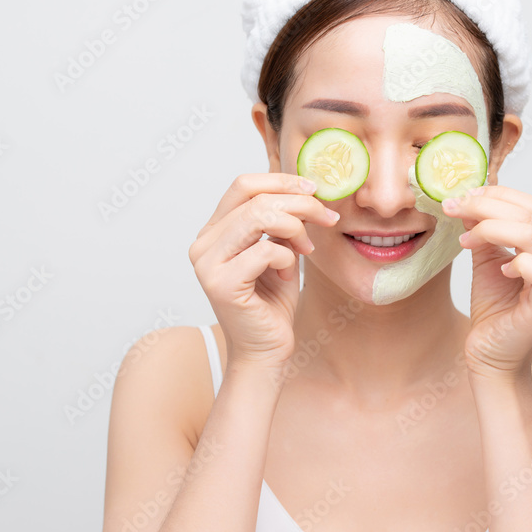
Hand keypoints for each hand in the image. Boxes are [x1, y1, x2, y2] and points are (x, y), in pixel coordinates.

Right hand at [187, 173, 338, 368]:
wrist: (267, 350)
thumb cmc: (273, 302)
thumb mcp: (279, 250)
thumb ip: (280, 222)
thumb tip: (303, 189)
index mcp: (214, 231)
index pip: (243, 185)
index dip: (282, 181)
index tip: (314, 190)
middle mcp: (204, 244)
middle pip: (256, 199)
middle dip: (301, 204)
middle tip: (327, 218)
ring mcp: (208, 264)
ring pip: (260, 217)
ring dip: (296, 228)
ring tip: (306, 249)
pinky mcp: (221, 284)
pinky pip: (267, 251)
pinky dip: (289, 259)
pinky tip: (289, 276)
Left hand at [442, 185, 531, 378]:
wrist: (491, 353)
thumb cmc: (494, 308)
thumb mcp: (486, 258)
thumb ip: (484, 229)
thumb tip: (469, 199)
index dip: (498, 194)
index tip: (463, 196)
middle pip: (531, 214)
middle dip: (487, 205)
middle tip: (454, 208)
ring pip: (531, 234)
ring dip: (490, 228)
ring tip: (465, 240)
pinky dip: (514, 261)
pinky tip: (498, 270)